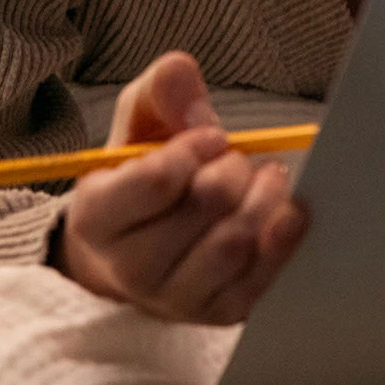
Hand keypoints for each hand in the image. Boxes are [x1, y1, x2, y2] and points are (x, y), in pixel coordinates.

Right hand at [50, 51, 308, 323]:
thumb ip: (158, 92)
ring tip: (265, 176)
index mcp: (96, 217)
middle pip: (206, 205)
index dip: (195, 148)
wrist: (136, 250)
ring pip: (235, 241)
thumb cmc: (140, 180)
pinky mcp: (216, 315)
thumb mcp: (138, 126)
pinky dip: (283, 235)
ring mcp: (174, 299)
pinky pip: (261, 276)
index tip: (212, 135)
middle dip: (233, 167)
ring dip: (263, 197)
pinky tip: (288, 208)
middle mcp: (129, 268)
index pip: (157, 181)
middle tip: (237, 157)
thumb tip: (182, 70)